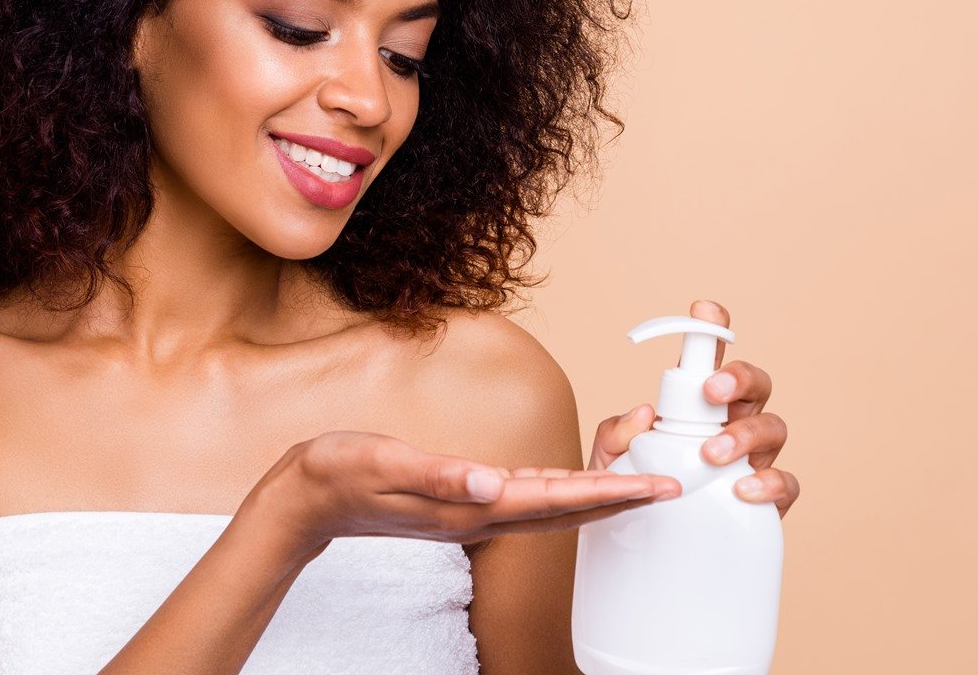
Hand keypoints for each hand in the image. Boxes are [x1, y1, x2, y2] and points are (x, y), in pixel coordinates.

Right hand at [247, 429, 682, 553]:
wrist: (302, 500)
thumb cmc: (337, 475)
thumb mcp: (382, 463)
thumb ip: (437, 474)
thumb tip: (493, 484)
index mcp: (468, 506)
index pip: (555, 500)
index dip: (611, 493)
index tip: (658, 489)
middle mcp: (478, 515)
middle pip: (566, 508)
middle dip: (621, 497)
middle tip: (675, 486)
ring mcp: (470, 512)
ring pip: (551, 505)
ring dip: (597, 492)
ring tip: (640, 477)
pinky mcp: (461, 502)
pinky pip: (527, 498)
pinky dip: (562, 488)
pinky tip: (575, 479)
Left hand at [589, 300, 800, 517]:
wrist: (648, 550)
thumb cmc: (637, 495)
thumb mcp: (611, 465)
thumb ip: (617, 436)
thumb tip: (643, 413)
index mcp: (699, 406)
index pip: (711, 360)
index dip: (714, 329)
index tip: (704, 311)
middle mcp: (733, 424)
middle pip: (757, 384)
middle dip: (739, 378)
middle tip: (712, 392)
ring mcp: (755, 460)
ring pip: (775, 428)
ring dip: (747, 434)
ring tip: (713, 454)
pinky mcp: (768, 499)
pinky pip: (786, 484)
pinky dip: (771, 483)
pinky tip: (743, 490)